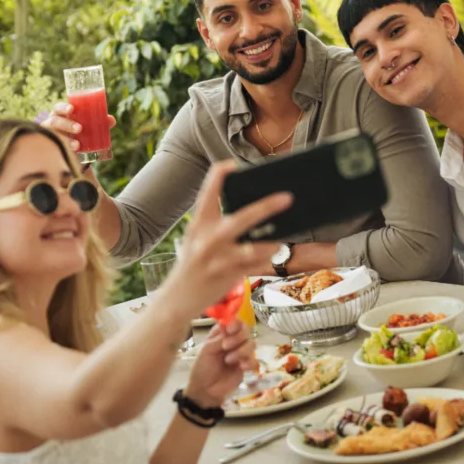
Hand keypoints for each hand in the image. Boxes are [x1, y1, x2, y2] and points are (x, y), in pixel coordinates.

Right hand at [42, 100, 115, 153]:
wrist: (74, 151)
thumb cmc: (81, 132)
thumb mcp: (89, 126)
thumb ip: (100, 122)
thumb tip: (111, 120)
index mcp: (61, 115)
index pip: (58, 108)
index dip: (63, 107)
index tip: (72, 109)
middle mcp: (53, 124)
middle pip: (55, 121)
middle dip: (67, 124)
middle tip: (80, 129)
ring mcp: (51, 137)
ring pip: (54, 136)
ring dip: (66, 139)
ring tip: (77, 145)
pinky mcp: (52, 148)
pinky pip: (53, 148)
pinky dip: (64, 149)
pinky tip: (73, 153)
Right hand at [162, 161, 289, 319]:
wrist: (176, 299)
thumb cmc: (192, 264)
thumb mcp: (197, 238)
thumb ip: (215, 223)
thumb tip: (251, 209)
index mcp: (199, 223)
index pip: (208, 191)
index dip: (219, 174)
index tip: (232, 164)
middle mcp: (207, 239)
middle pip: (242, 218)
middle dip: (267, 207)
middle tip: (287, 197)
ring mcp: (217, 259)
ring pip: (253, 247)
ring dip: (271, 243)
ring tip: (280, 239)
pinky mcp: (226, 277)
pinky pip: (254, 265)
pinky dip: (265, 259)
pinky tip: (270, 255)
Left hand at [186, 320, 256, 405]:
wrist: (205, 391)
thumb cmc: (202, 368)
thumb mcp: (207, 350)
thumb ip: (219, 338)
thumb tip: (228, 325)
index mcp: (222, 334)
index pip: (235, 321)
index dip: (235, 323)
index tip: (230, 330)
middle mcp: (233, 341)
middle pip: (246, 330)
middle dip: (238, 337)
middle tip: (226, 347)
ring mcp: (240, 353)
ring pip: (252, 344)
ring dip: (242, 351)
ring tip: (229, 360)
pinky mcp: (246, 367)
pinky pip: (255, 361)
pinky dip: (249, 363)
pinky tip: (241, 367)